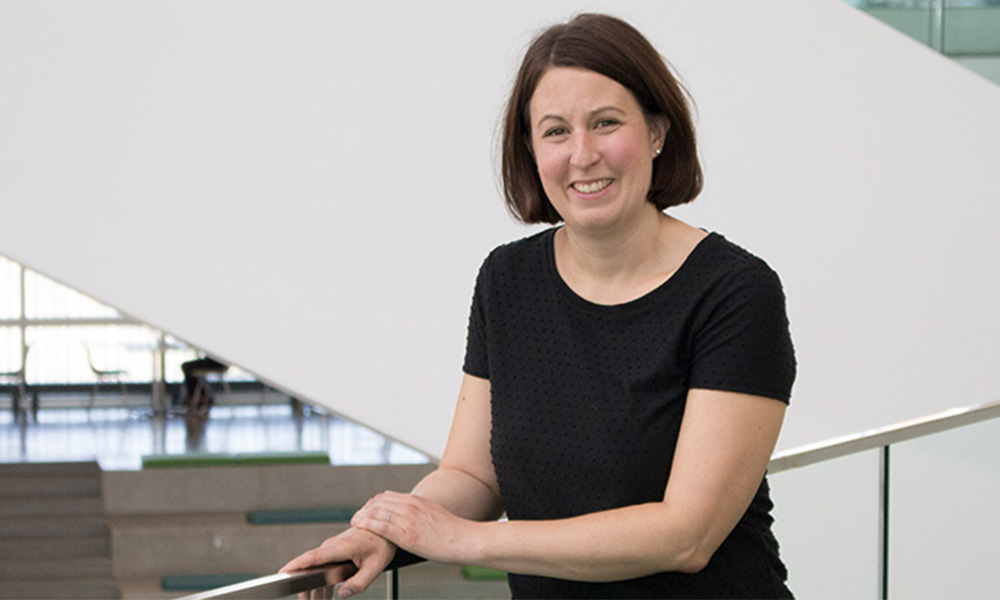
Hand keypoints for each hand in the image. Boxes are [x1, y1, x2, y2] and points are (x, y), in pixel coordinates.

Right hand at [280, 527, 395, 598]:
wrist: (384, 526)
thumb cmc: (381, 543)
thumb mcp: (375, 566)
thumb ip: (359, 583)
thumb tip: (342, 593)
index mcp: (341, 547)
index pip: (314, 557)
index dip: (297, 564)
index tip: (283, 572)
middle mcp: (332, 547)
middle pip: (311, 568)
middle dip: (304, 586)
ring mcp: (333, 550)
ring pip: (317, 571)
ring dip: (314, 588)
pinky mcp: (336, 554)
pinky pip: (324, 570)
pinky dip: (323, 584)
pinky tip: (324, 597)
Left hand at [350, 491, 477, 564]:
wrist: (465, 539)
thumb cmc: (453, 532)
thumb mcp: (435, 514)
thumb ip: (421, 513)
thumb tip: (413, 518)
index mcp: (417, 500)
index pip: (387, 497)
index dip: (373, 504)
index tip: (366, 511)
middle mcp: (411, 506)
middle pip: (379, 502)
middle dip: (365, 509)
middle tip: (356, 517)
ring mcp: (408, 519)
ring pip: (377, 511)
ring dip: (362, 516)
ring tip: (354, 522)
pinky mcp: (407, 535)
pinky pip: (381, 525)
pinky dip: (367, 524)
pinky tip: (359, 525)